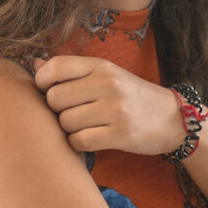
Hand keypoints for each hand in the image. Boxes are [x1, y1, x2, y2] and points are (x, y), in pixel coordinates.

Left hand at [32, 56, 182, 155]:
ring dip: (68, 129)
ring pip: (65, 122)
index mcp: (101, 66)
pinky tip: (89, 139)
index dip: (42, 81)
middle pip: (55, 98)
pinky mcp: (120, 134)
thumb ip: (72, 71)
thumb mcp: (106, 74)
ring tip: (84, 126)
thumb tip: (35, 63)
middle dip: (56, 110)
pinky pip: (80, 141)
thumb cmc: (131, 96)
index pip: (55, 67)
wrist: (172, 118)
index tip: (47, 91)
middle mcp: (108, 84)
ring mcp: (115, 109)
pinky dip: (79, 143)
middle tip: (70, 112)